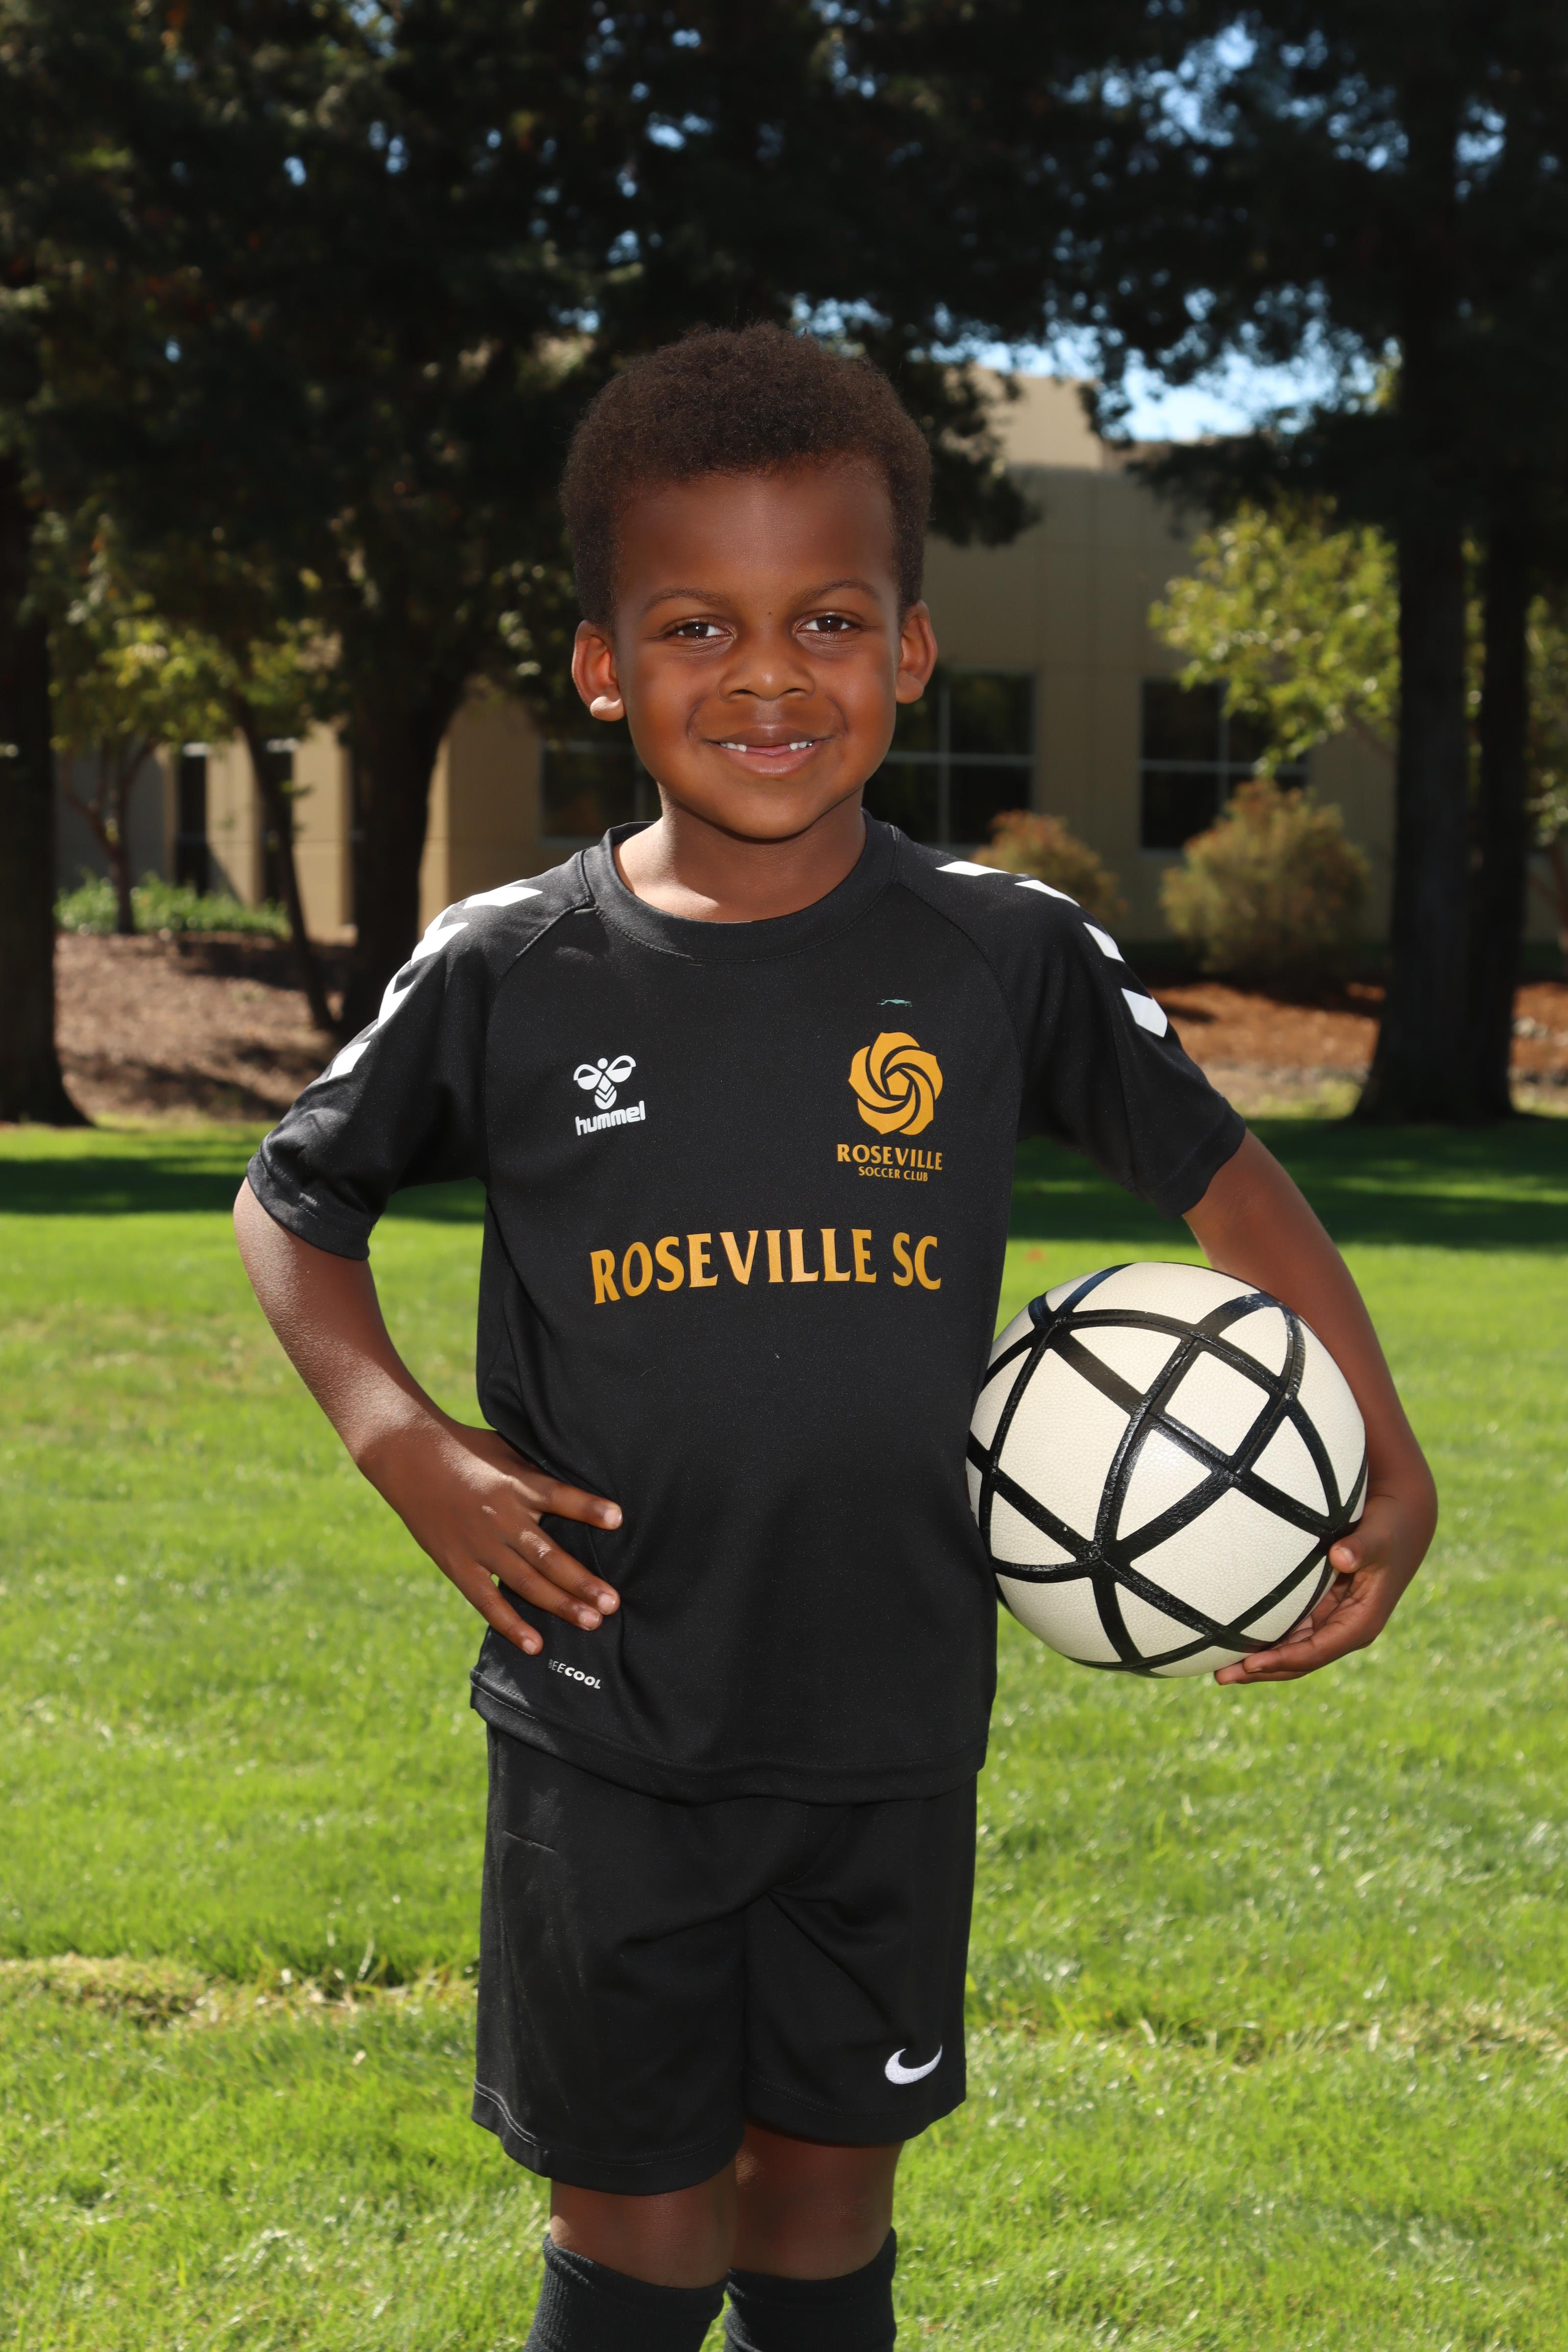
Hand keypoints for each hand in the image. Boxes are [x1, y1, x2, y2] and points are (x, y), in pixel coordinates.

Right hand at [363, 1416, 621, 1656]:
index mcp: (517, 1484)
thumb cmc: (467, 1449)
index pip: (560, 1496)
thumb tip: (580, 1483)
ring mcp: (478, 1543)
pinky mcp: (456, 1563)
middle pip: (548, 1554)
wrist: (409, 1454)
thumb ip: (539, 1474)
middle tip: (612, 1603)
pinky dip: (510, 1623)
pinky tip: (535, 1644)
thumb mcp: (508, 1450)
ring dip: (559, 1604)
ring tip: (591, 1622)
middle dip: (582, 1581)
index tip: (617, 1519)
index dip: (587, 1508)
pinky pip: (486, 1600)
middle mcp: (501, 1516)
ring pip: (525, 1581)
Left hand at [1212, 1474, 1433, 1685]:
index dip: (1282, 1660)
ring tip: (1218, 1670)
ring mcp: (1332, 1621)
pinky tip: (1234, 1641)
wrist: (1402, 1521)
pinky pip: (1290, 1632)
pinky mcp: (1322, 1609)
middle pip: (1298, 1660)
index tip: (1249, 1664)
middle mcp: (1346, 1629)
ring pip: (1291, 1650)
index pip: (1316, 1651)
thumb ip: (1361, 1548)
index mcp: (1361, 1623)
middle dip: (1261, 1670)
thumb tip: (1340, 1557)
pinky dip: (1265, 1640)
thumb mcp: (1378, 1537)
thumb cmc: (1389, 1528)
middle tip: (1220, 1676)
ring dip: (1258, 1661)